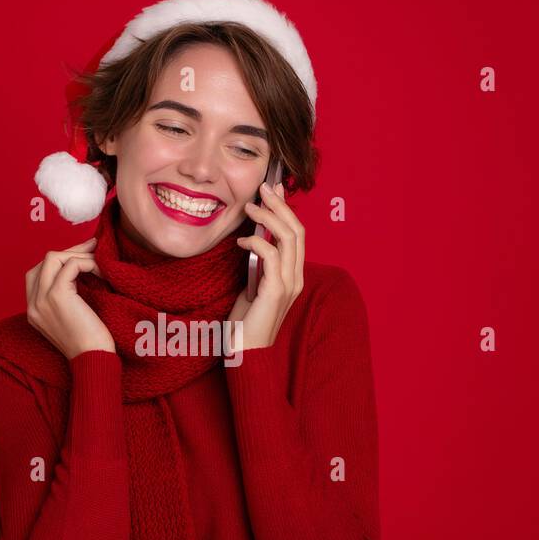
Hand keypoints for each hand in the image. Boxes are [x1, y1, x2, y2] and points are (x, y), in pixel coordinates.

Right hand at [25, 237, 115, 358]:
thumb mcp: (71, 318)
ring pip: (54, 258)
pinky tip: (101, 272)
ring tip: (99, 260)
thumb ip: (67, 298)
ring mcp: (41, 299)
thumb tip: (79, 268)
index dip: (61, 260)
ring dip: (79, 255)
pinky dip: (88, 263)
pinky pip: (70, 265)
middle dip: (70, 251)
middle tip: (93, 247)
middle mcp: (33, 304)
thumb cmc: (90, 344)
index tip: (83, 256)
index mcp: (33, 310)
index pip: (38, 272)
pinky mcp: (56, 296)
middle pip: (44, 261)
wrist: (93, 361)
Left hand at [227, 182, 304, 353]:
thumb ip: (258, 263)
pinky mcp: (275, 292)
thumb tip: (253, 235)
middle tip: (263, 188)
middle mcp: (296, 278)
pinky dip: (257, 243)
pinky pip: (272, 257)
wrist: (246, 352)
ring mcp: (289, 285)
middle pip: (297, 230)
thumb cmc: (246, 321)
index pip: (297, 234)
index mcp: (294, 275)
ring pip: (288, 239)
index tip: (272, 190)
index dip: (286, 210)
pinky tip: (241, 242)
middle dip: (280, 205)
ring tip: (249, 208)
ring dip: (268, 218)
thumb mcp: (253, 284)